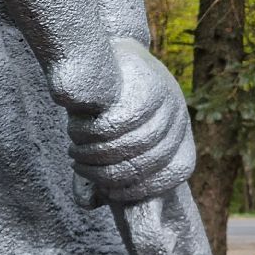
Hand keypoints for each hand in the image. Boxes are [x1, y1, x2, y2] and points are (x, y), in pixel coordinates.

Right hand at [67, 39, 194, 204]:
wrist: (101, 50)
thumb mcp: (104, 142)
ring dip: (96, 153)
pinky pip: (120, 122)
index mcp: (181, 134)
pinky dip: (94, 133)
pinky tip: (77, 129)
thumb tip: (90, 204)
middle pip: (148, 161)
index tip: (109, 191)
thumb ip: (99, 173)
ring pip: (133, 144)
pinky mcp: (147, 84)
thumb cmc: (105, 105)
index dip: (142, 188)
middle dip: (106, 172)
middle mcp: (181, 116)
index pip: (177, 171)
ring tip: (74, 148)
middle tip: (78, 164)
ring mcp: (169, 99)